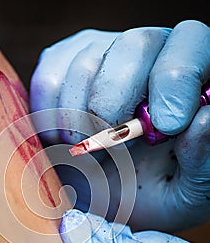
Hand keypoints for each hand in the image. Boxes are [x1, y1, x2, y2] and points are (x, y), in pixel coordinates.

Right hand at [30, 21, 209, 231]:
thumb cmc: (149, 193)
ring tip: (91, 152)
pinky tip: (65, 138)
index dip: (177, 77)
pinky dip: (50, 114)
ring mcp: (102, 54)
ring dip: (80, 118)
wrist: (99, 200)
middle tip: (111, 147)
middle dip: (117, 100)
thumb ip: (202, 160)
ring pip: (87, 62)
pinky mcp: (62, 63)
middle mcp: (148, 56)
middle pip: (136, 43)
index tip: (166, 125)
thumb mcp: (186, 192)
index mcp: (189, 81)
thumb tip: (204, 119)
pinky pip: (49, 75)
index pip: (190, 43)